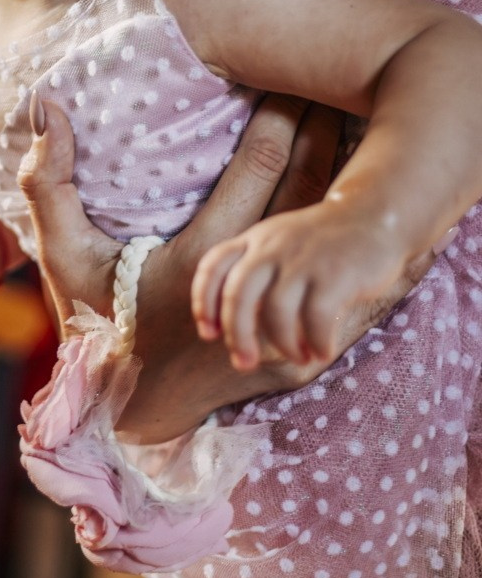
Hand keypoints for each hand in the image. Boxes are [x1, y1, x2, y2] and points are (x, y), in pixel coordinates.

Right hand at [18, 95, 422, 439]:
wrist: (130, 415)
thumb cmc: (96, 321)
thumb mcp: (61, 256)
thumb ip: (48, 181)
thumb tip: (48, 104)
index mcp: (202, 254)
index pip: (261, 164)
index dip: (281, 114)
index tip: (290, 77)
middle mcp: (255, 285)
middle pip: (312, 187)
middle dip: (326, 129)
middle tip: (339, 85)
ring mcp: (289, 322)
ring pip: (335, 233)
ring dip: (349, 177)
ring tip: (358, 128)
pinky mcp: (310, 350)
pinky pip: (348, 285)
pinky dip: (360, 243)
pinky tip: (373, 208)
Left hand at [191, 203, 405, 370]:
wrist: (373, 214)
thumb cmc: (320, 243)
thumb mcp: (279, 244)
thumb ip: (254, 274)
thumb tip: (232, 329)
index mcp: (254, 240)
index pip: (213, 266)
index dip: (203, 302)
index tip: (208, 334)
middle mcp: (273, 247)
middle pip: (239, 294)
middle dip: (237, 335)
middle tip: (244, 363)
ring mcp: (304, 259)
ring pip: (277, 311)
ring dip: (283, 344)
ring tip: (297, 356)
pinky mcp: (336, 273)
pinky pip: (316, 318)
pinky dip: (316, 343)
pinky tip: (321, 351)